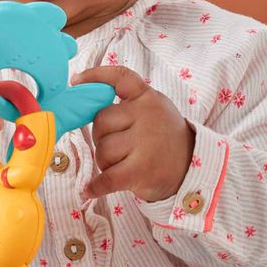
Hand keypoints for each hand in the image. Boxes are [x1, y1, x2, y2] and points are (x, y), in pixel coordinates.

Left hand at [71, 66, 194, 201]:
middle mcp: (147, 116)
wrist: (192, 169)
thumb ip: (128, 105)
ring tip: (125, 163)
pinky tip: (89, 190)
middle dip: (103, 136)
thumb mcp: (155, 111)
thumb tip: (87, 103)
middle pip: (100, 122)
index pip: (120, 78)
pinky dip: (95, 186)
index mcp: (148, 98)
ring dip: (106, 161)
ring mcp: (144, 144)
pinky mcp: (140, 171)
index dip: (95, 76)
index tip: (75, 81)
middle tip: (121, 146)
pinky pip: (106, 178)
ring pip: (102, 150)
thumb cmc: (164, 139)